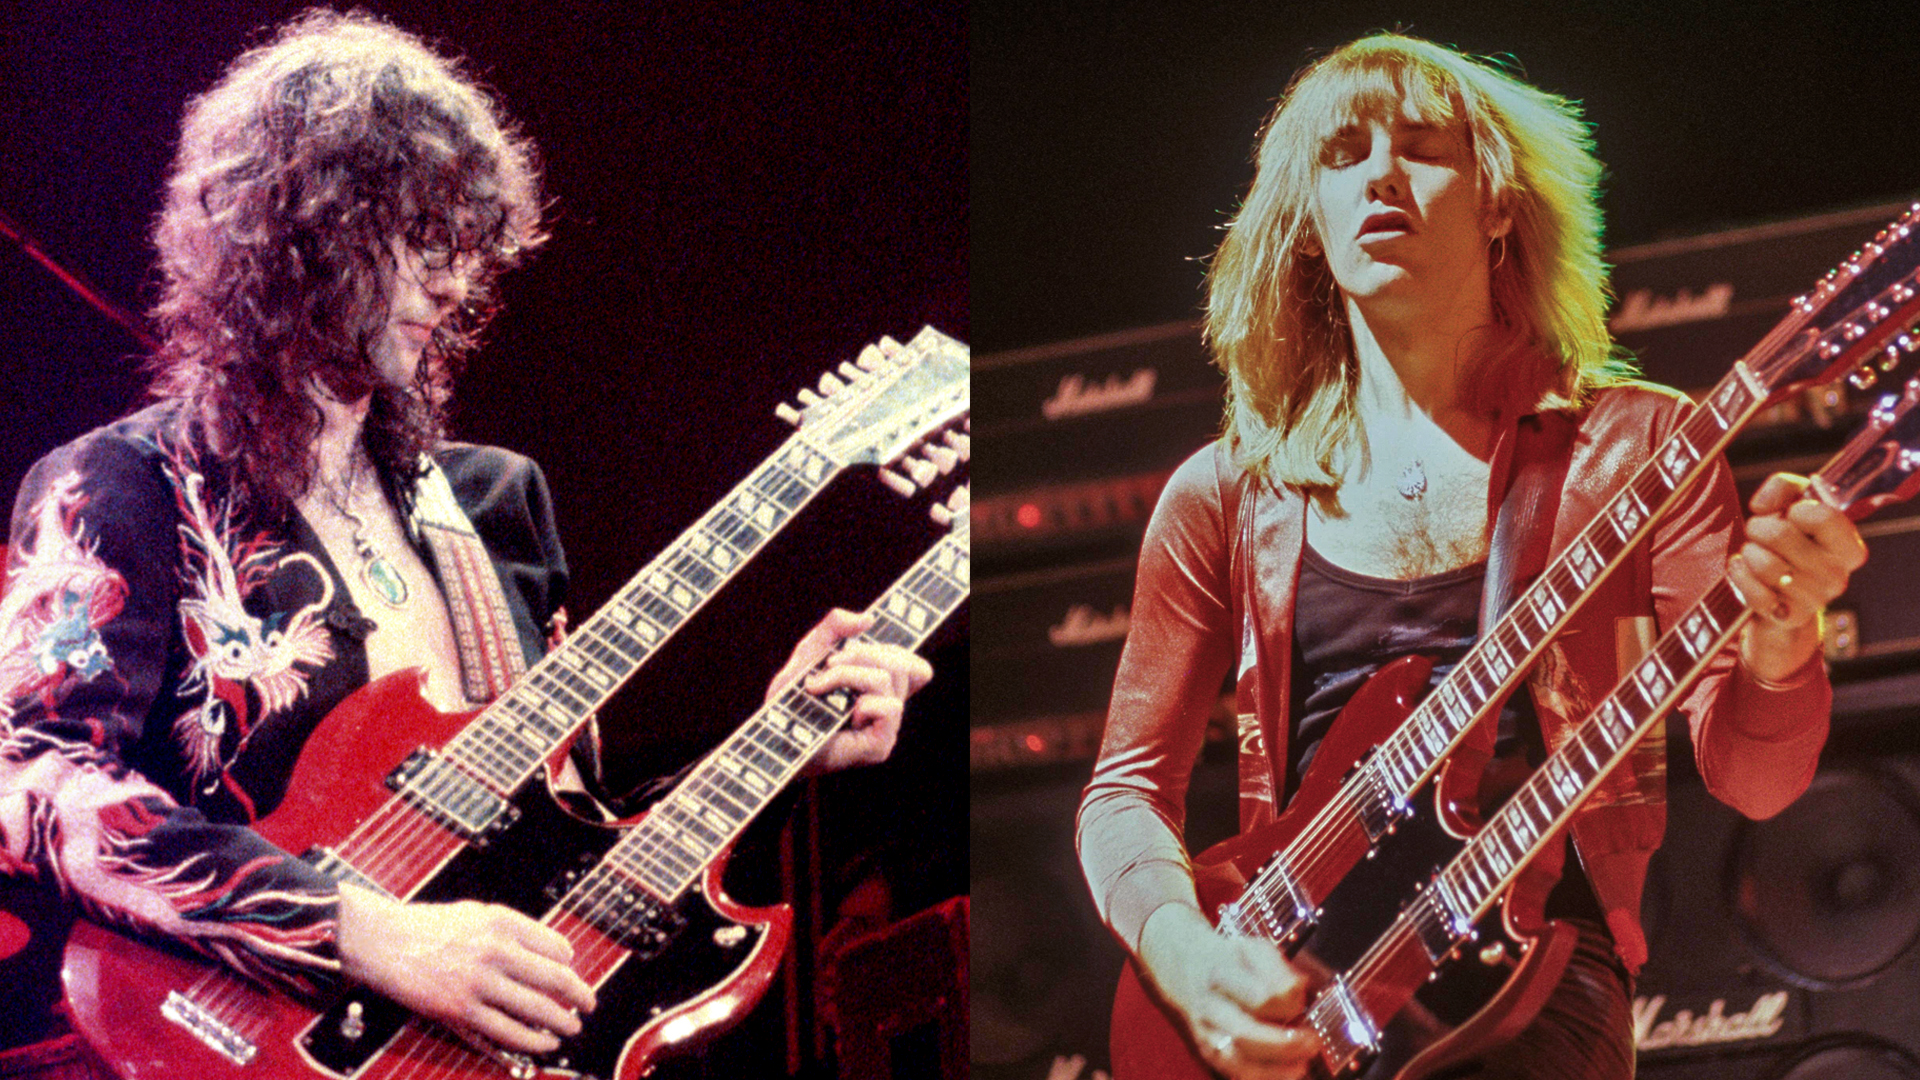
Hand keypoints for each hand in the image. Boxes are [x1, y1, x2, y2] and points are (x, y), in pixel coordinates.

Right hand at [335, 883, 596, 1053]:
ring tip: (572, 1027)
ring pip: (538, 1009)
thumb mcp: (476, 912)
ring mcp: (478, 983)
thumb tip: (553, 952)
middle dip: (580, 996)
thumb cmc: (427, 926)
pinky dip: (533, 1041)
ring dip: (562, 1022)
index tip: (572, 973)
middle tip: (589, 1004)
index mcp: (502, 922)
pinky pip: (508, 1031)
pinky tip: (545, 1043)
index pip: (556, 946)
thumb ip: (513, 929)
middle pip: (556, 978)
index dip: (570, 964)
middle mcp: (495, 950)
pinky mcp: (461, 1011)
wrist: (381, 941)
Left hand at [765, 608, 932, 773]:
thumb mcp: (809, 653)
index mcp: (879, 687)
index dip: (897, 650)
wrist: (773, 737)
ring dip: (847, 675)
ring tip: (818, 687)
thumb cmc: (791, 700)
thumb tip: (867, 619)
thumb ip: (834, 628)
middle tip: (828, 664)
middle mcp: (888, 706)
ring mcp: (887, 728)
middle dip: (859, 654)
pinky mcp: (881, 746)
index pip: (914, 666)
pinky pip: (889, 707)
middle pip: (900, 662)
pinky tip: (840, 716)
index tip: (860, 645)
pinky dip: (860, 703)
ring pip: (887, 679)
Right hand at [1136, 903, 1319, 1079]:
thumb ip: (1278, 969)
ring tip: (1302, 1065)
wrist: (1181, 964)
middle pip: (1245, 1034)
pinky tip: (1285, 1073)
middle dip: (1284, 1044)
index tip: (1302, 998)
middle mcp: (1209, 1005)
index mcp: (1221, 973)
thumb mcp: (1253, 949)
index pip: (1260, 996)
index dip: (1287, 1002)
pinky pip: (1232, 1072)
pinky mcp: (1206, 1048)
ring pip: (1236, 1060)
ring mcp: (1205, 1031)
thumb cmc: (1226, 958)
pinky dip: (1261, 1077)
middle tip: (1311, 1041)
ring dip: (1273, 1068)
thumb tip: (1298, 991)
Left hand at [1727, 473, 1867, 682]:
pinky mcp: (1790, 617)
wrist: (1776, 594)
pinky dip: (1740, 575)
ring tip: (1752, 554)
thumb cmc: (1786, 543)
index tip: (1790, 515)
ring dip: (1748, 553)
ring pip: (1764, 563)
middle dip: (1758, 528)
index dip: (1794, 509)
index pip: (1822, 515)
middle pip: (1780, 534)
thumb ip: (1784, 487)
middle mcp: (1839, 575)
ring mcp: (1816, 600)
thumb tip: (1762, 506)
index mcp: (1849, 547)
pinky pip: (1754, 592)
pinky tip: (1743, 570)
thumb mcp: (1792, 505)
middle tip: (1758, 534)